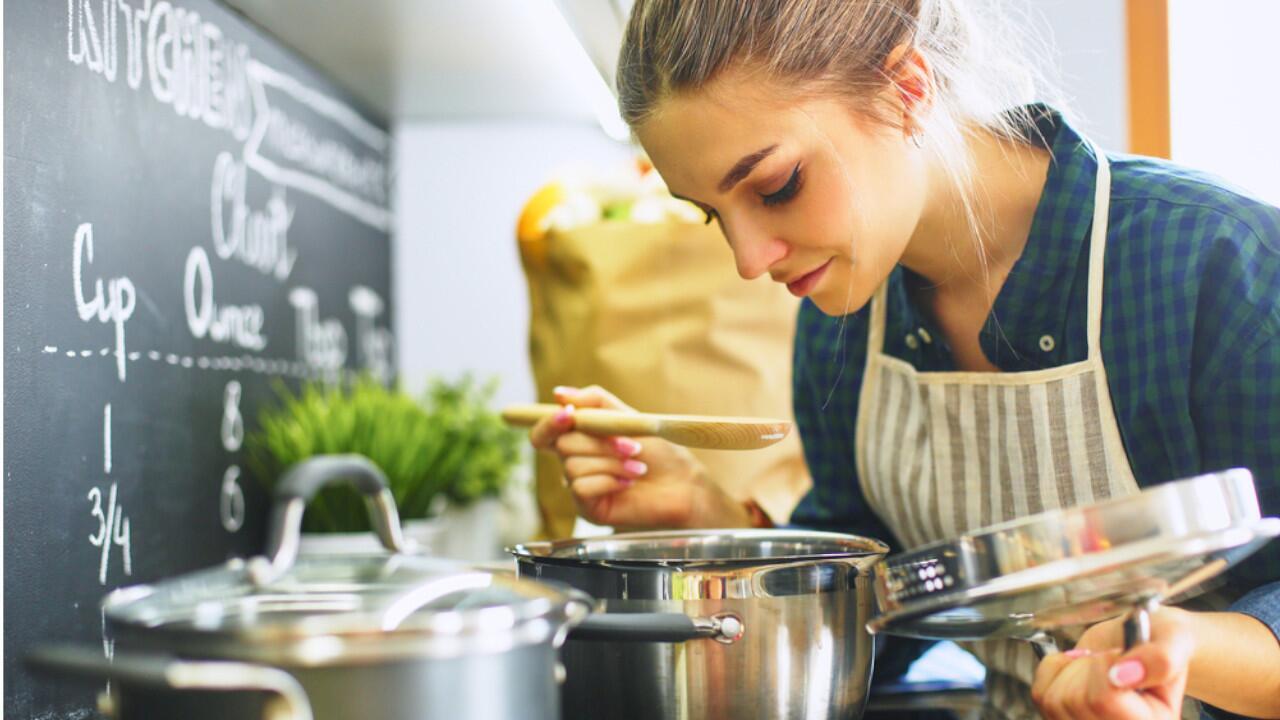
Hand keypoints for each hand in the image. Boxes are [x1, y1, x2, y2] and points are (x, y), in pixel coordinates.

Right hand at [526, 385, 749, 529]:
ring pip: (573, 467)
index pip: (544, 432)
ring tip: (637, 467)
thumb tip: (559, 393)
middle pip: (562, 445)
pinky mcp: (587, 508)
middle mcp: (574, 463)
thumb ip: (594, 402)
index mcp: (579, 440)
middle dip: (600, 442)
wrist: (682, 483)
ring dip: (611, 463)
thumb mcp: (627, 417)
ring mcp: (579, 486)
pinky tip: (628, 483)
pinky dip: (608, 481)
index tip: (568, 414)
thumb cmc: (658, 452)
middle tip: (632, 447)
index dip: (549, 422)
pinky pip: (580, 488)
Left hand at [1031, 606, 1195, 718]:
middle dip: (1088, 666)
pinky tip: (1078, 670)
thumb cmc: (1161, 643)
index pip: (1103, 700)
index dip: (1104, 665)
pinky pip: (1041, 694)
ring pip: (1054, 700)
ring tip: (1097, 666)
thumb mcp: (1174, 640)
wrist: (1141, 643)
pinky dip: (1054, 671)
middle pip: (1074, 701)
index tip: (1121, 653)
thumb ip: (1159, 658)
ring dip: (1072, 669)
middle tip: (1111, 660)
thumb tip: (1123, 674)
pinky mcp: (1063, 717)